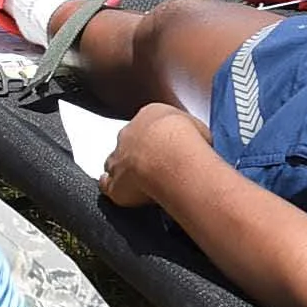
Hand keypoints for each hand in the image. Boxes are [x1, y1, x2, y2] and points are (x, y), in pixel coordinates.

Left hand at [101, 99, 207, 218]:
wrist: (172, 158)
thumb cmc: (188, 141)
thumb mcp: (199, 129)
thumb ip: (193, 134)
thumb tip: (200, 143)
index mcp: (149, 115)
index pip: (148, 123)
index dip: (156, 137)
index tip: (164, 146)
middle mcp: (129, 133)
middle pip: (128, 141)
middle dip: (138, 152)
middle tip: (154, 165)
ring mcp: (118, 157)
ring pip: (114, 162)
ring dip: (123, 169)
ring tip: (136, 179)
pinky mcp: (114, 182)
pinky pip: (106, 184)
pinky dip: (110, 186)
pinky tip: (120, 191)